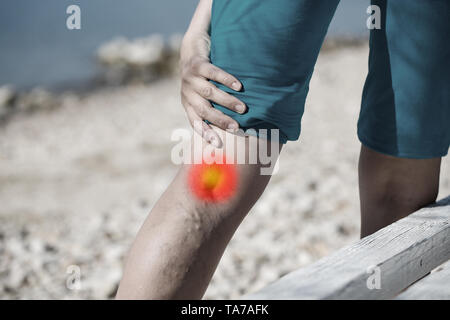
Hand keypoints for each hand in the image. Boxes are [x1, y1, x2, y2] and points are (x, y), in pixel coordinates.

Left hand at [180, 32, 245, 146]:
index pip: (196, 122)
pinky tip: (238, 86)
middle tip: (236, 127)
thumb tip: (235, 127)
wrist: (191, 47)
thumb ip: (212, 107)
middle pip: (204, 110)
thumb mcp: (202, 94)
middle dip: (221, 120)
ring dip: (227, 102)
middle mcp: (187, 93)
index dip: (206, 133)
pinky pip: (213, 73)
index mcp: (188, 104)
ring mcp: (190, 78)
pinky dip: (226, 80)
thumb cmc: (202, 77)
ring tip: (243, 108)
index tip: (218, 144)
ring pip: (210, 93)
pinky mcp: (197, 64)